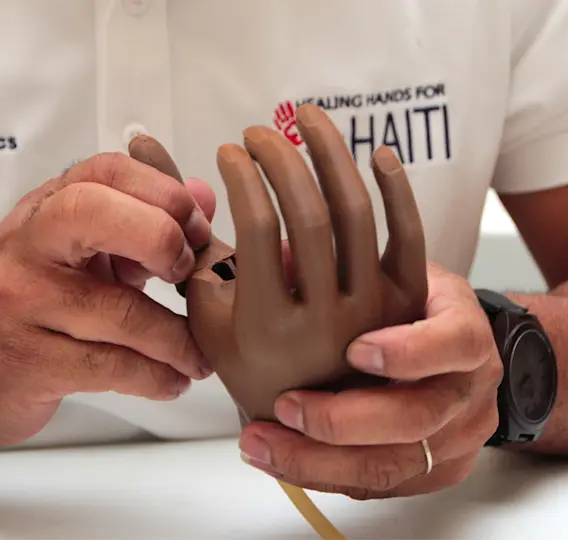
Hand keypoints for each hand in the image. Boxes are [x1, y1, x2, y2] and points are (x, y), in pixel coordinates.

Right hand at [0, 152, 215, 446]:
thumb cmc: (36, 304)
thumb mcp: (86, 252)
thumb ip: (147, 222)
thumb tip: (205, 196)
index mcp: (46, 208)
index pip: (107, 171)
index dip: (165, 194)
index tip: (197, 231)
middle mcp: (26, 245)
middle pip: (94, 213)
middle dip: (160, 239)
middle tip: (188, 276)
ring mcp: (19, 302)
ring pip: (115, 311)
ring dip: (175, 339)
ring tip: (198, 356)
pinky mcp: (26, 361)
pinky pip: (108, 366)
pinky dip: (155, 378)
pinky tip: (171, 381)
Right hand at [183, 104, 428, 424]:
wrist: (312, 418)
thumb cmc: (250, 361)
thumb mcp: (205, 316)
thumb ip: (186, 249)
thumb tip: (158, 170)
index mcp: (268, 326)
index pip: (258, 229)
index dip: (243, 178)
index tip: (229, 151)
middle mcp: (324, 321)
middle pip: (309, 215)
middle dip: (281, 159)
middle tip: (260, 132)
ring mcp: (372, 313)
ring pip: (356, 216)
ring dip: (332, 155)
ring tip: (308, 119)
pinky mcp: (406, 304)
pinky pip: (409, 237)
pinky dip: (398, 191)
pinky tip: (377, 152)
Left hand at [238, 263, 503, 498]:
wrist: (465, 358)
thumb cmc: (424, 313)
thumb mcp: (404, 277)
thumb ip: (352, 270)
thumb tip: (282, 258)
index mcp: (468, 335)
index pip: (453, 344)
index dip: (407, 351)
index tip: (354, 347)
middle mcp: (469, 394)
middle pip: (416, 418)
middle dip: (342, 419)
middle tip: (285, 405)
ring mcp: (455, 441)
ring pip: (391, 466)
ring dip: (317, 458)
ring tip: (262, 442)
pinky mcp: (433, 474)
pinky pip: (375, 487)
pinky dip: (320, 475)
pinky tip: (277, 459)